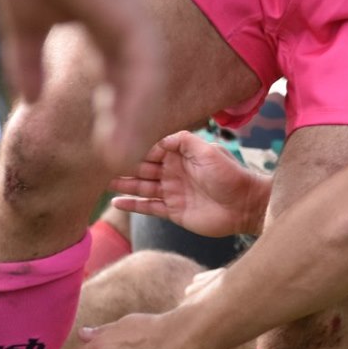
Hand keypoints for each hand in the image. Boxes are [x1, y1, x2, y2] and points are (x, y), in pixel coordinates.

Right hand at [0, 0, 163, 172]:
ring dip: (131, 126)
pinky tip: (124, 135)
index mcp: (105, 35)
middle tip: (115, 164)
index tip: (100, 149)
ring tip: (119, 161)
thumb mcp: (25, 27)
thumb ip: (28, 62)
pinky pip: (141, 74)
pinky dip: (133, 107)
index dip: (109, 117)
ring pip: (141, 90)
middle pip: (132, 92)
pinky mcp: (133, 23)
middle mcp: (126, 34)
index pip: (114, 86)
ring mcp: (134, 28)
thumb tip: (28, 97)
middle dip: (123, 127)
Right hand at [109, 132, 269, 236]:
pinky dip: (132, 205)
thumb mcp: (209, 151)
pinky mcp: (173, 211)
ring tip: (103, 181)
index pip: (153, 149)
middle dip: (125, 164)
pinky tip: (116, 202)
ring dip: (124, 183)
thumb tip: (159, 137)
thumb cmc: (230, 175)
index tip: (124, 147)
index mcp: (182, 155)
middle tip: (102, 163)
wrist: (245, 206)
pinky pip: (148, 207)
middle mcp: (174, 172)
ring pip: (142, 187)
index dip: (139, 148)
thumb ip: (184, 141)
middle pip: (143, 168)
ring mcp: (173, 192)